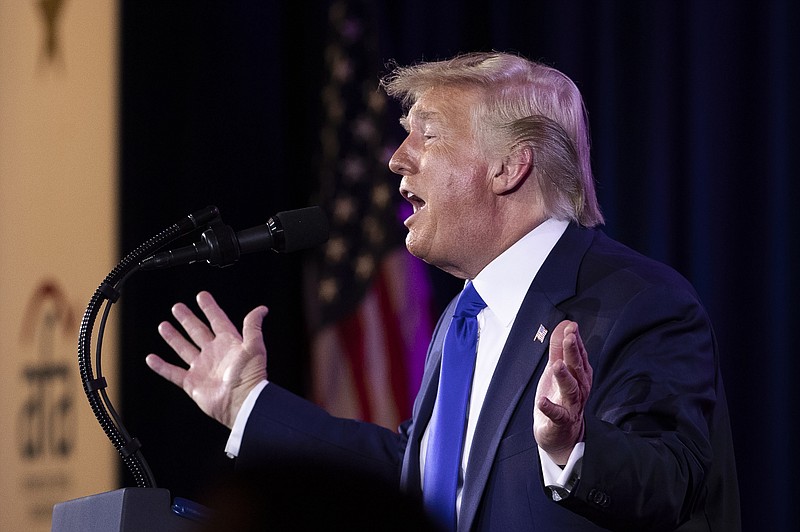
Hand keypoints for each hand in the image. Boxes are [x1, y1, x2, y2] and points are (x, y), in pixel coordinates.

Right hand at [145, 291, 268, 428]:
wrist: (242, 402)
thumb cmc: (251, 376)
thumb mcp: (254, 346)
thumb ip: (253, 326)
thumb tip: (262, 309)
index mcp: (229, 343)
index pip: (217, 320)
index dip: (210, 308)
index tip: (201, 295)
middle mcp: (214, 354)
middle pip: (197, 331)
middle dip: (187, 319)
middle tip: (177, 307)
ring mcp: (202, 368)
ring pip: (184, 348)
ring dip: (173, 338)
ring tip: (163, 325)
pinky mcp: (192, 383)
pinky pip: (173, 373)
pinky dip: (161, 366)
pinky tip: (151, 358)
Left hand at [533, 320, 592, 464]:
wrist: (562, 436)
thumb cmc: (560, 399)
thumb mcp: (557, 370)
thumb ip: (559, 348)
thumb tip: (565, 325)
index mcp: (579, 377)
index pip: (579, 356)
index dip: (576, 342)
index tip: (571, 327)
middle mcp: (578, 390)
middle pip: (577, 370)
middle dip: (573, 353)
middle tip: (569, 338)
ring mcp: (570, 406)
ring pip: (571, 390)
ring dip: (564, 377)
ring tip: (557, 365)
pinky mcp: (560, 422)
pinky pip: (556, 415)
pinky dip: (550, 408)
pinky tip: (542, 401)